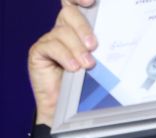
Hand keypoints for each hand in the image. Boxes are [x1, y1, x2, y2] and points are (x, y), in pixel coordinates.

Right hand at [28, 0, 96, 125]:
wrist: (65, 109)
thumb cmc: (82, 85)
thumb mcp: (96, 62)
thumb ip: (100, 48)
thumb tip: (116, 39)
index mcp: (77, 27)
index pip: (75, 3)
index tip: (91, 1)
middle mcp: (62, 30)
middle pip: (69, 13)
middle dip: (83, 27)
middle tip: (93, 45)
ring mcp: (49, 40)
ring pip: (62, 32)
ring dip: (76, 48)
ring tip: (86, 64)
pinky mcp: (39, 52)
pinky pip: (51, 46)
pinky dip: (64, 56)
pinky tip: (73, 67)